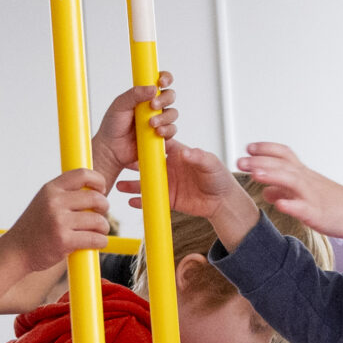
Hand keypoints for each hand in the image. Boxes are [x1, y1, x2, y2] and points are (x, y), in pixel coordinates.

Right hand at [0, 170, 111, 272]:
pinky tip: (97, 243)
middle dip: (104, 207)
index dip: (98, 180)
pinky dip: (100, 242)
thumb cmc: (34, 229)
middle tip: (100, 215)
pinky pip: (95, 239)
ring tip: (98, 232)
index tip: (102, 190)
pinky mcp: (64, 240)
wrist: (16, 252)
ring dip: (103, 227)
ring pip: (98, 220)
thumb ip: (64, 194)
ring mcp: (59, 221)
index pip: (82, 174)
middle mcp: (54, 202)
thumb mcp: (44, 203)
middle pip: (95, 198)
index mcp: (50, 189)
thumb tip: (94, 189)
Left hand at [91, 71, 176, 187]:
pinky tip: (157, 132)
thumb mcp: (119, 105)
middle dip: (165, 99)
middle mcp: (154, 106)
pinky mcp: (161, 134)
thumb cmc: (113, 125)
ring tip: (151, 124)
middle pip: (170, 96)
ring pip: (173, 113)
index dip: (165, 78)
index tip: (161, 82)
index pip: (160, 81)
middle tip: (152, 106)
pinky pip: (172, 130)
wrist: (111, 149)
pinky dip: (167, 130)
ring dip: (164, 117)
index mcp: (144, 94)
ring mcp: (159, 120)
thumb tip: (153, 88)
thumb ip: (134, 94)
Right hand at [126, 141, 255, 249]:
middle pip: (147, 164)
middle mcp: (170, 167)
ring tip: (120, 185)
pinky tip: (131, 201)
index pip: (159, 145)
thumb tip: (185, 152)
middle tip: (120, 162)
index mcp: (178, 154)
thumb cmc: (219, 177)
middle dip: (133, 164)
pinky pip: (151, 199)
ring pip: (146, 183)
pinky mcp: (168, 198)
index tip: (136, 141)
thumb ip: (198, 157)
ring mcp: (167, 183)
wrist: (223, 201)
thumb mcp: (211, 163)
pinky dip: (141, 201)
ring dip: (132, 184)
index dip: (148, 142)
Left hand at [234, 143, 342, 243]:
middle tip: (239, 160)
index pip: (284, 154)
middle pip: (282, 165)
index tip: (248, 147)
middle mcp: (306, 180)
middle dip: (260, 161)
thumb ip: (285, 191)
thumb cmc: (333, 203)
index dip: (266, 149)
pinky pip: (304, 208)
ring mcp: (312, 196)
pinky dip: (291, 205)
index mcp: (303, 174)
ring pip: (291, 182)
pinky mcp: (318, 213)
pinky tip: (279, 204)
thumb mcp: (305, 195)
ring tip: (253, 174)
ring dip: (272, 176)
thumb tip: (267, 192)